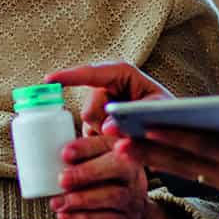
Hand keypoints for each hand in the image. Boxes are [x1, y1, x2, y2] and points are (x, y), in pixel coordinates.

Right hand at [45, 61, 174, 136]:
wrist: (170, 130)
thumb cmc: (167, 112)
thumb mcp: (158, 109)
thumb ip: (134, 114)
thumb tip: (106, 128)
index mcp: (120, 74)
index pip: (91, 74)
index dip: (69, 77)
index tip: (49, 80)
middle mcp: (105, 88)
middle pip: (89, 110)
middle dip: (103, 126)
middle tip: (126, 134)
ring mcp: (99, 107)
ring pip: (88, 127)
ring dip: (104, 138)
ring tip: (128, 137)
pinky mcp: (96, 124)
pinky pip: (89, 137)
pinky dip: (102, 144)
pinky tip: (117, 143)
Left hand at [50, 134, 186, 218]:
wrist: (126, 215)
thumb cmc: (105, 179)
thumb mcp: (99, 156)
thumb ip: (89, 136)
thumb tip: (81, 110)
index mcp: (123, 151)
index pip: (108, 143)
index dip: (87, 146)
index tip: (65, 152)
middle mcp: (133, 172)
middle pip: (118, 166)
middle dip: (88, 171)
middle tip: (62, 179)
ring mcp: (132, 198)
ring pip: (112, 196)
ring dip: (81, 199)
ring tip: (57, 202)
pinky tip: (64, 215)